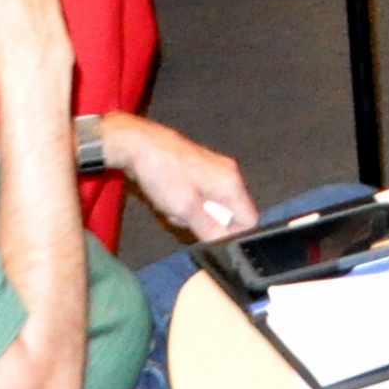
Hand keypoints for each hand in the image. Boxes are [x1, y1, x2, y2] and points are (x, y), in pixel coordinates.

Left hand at [89, 115, 252, 239]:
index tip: (209, 237)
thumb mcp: (186, 209)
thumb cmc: (163, 173)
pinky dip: (186, 202)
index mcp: (231, 184)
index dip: (232, 234)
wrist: (140, 145)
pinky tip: (169, 197)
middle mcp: (228, 175)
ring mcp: (214, 170)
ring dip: (192, 213)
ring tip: (171, 205)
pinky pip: (201, 195)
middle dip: (206, 222)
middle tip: (183, 217)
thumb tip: (225, 243)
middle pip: (229, 214)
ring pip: (212, 206)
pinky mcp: (200, 169)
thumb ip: (209, 230)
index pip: (249, 220)